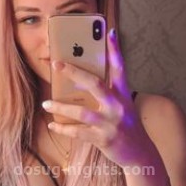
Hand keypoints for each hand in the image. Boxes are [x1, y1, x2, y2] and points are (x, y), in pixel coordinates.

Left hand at [43, 28, 146, 168]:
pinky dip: (64, 129)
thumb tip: (84, 84)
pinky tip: (53, 125)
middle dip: (74, 73)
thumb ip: (109, 96)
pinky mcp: (103, 139)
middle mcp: (118, 106)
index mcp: (123, 95)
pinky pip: (78, 132)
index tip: (108, 32)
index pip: (120, 68)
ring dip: (61, 108)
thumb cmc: (127, 127)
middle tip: (57, 64)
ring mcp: (110, 123)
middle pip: (94, 84)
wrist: (140, 154)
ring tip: (46, 104)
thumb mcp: (124, 108)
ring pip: (81, 112)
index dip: (115, 50)